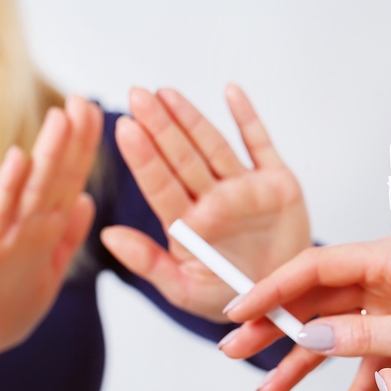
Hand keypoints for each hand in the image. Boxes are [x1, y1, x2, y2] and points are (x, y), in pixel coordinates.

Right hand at [0, 96, 102, 390]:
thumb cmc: (3, 308)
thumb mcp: (49, 271)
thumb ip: (68, 237)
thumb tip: (88, 201)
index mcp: (46, 232)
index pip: (71, 182)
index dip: (85, 150)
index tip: (98, 114)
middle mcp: (27, 226)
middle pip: (55, 176)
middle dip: (71, 139)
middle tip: (83, 98)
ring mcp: (4, 236)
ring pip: (32, 188)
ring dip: (47, 152)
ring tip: (61, 115)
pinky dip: (8, 187)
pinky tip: (18, 157)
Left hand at [101, 84, 311, 321]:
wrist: (283, 298)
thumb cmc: (233, 299)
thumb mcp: (185, 290)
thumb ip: (148, 263)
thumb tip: (107, 235)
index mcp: (189, 225)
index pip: (160, 185)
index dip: (143, 157)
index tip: (124, 128)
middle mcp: (213, 200)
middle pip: (182, 158)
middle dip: (160, 127)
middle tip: (137, 96)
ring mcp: (243, 188)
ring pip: (213, 146)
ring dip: (191, 118)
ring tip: (165, 93)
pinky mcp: (276, 182)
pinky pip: (260, 144)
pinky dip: (248, 118)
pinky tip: (230, 92)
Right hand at [222, 240, 390, 390]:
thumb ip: (363, 333)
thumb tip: (313, 339)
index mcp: (386, 260)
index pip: (313, 269)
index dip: (272, 290)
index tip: (241, 312)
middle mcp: (384, 282)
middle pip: (315, 302)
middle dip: (274, 328)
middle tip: (236, 347)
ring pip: (336, 335)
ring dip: (303, 365)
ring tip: (272, 389)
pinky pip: (371, 361)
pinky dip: (357, 390)